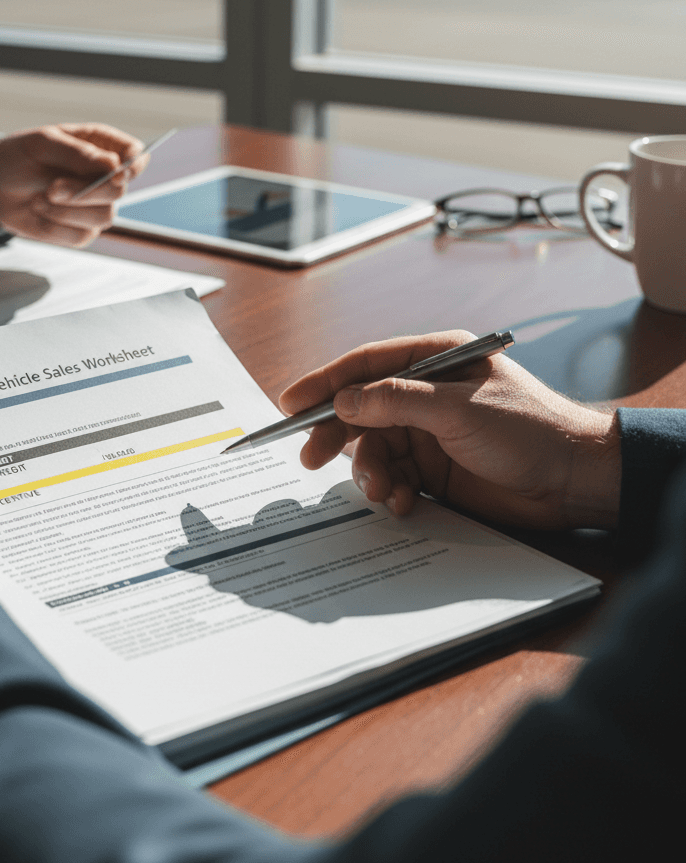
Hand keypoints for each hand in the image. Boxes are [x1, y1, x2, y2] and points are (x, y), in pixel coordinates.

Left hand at [0, 123, 145, 246]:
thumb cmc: (21, 156)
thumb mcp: (43, 144)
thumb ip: (78, 153)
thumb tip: (113, 165)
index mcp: (101, 147)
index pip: (135, 155)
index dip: (132, 165)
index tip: (114, 172)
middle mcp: (104, 178)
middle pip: (119, 191)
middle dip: (86, 192)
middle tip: (52, 188)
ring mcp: (95, 207)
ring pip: (103, 218)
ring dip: (66, 210)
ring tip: (39, 198)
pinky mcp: (82, 231)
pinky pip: (80, 235)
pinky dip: (55, 226)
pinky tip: (39, 211)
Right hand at [278, 331, 620, 529]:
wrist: (574, 481)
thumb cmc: (528, 429)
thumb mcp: (457, 408)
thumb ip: (395, 402)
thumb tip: (342, 401)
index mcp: (435, 360)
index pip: (366, 365)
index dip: (324, 382)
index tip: (289, 403)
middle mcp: (427, 393)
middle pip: (361, 409)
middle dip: (335, 435)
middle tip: (309, 458)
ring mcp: (429, 432)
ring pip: (374, 448)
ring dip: (368, 471)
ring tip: (380, 490)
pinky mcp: (434, 469)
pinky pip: (393, 476)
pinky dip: (389, 490)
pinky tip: (400, 502)